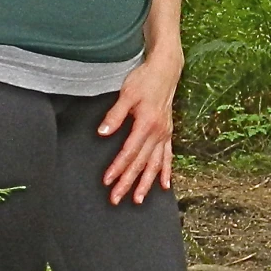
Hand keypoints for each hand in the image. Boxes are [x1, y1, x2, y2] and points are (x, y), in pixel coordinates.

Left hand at [99, 46, 180, 205]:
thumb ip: (115, 115)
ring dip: (146, 183)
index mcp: (146, 123)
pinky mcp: (168, 133)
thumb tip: (102, 132)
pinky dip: (166, 172)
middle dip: (128, 182)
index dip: (118, 168)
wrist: (166, 70)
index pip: (129, 152)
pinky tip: (165, 185)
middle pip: (141, 163)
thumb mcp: (126, 93)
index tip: (107, 180)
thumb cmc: (144, 79)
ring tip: (137, 199)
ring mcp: (165, 134)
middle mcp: (158, 132)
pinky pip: (168, 157)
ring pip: (155, 164)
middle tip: (116, 198)